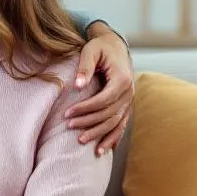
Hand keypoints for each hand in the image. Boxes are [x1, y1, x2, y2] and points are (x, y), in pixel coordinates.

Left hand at [66, 22, 134, 155]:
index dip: (85, 108)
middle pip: (109, 113)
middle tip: (69, 126)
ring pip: (116, 122)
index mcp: (122, 79)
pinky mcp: (126, 105)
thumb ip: (84, 67)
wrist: (116, 46)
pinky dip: (113, 137)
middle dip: (88, 122)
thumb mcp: (90, 51)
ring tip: (81, 141)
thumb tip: (77, 86)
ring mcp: (129, 100)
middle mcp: (129, 92)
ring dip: (99, 134)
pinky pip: (122, 124)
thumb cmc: (101, 47)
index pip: (104, 99)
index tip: (67, 114)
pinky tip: (103, 149)